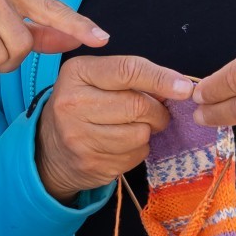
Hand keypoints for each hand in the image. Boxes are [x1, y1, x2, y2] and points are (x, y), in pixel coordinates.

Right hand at [37, 54, 193, 200]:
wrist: (50, 149)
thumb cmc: (83, 105)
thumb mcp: (95, 79)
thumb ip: (131, 76)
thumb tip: (177, 87)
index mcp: (76, 73)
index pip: (127, 71)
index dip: (161, 78)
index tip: (185, 88)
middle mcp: (73, 103)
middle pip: (138, 105)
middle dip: (158, 110)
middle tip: (158, 112)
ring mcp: (80, 138)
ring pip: (140, 133)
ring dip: (148, 131)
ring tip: (136, 127)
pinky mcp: (92, 164)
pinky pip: (136, 155)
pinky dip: (139, 149)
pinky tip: (124, 144)